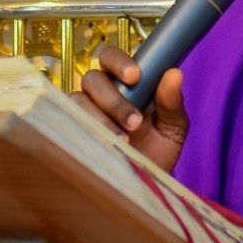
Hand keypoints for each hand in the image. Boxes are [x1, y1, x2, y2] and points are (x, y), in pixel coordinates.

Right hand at [74, 44, 186, 172]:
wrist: (145, 184)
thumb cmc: (158, 151)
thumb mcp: (173, 128)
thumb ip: (172, 101)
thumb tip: (175, 72)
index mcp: (124, 82)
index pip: (112, 57)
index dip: (119, 62)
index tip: (135, 77)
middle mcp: (100, 92)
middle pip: (93, 79)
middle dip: (114, 99)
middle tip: (135, 122)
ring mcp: (83, 111)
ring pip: (79, 100)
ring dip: (101, 118)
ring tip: (124, 141)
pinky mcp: (71, 131)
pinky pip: (66, 121)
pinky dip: (85, 131)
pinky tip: (103, 144)